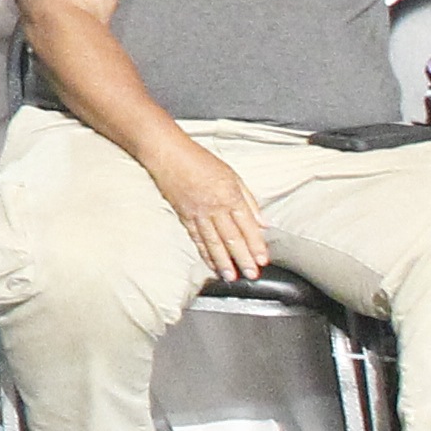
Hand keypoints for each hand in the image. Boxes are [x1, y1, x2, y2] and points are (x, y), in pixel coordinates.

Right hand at [147, 138, 273, 283]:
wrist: (167, 153)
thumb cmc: (199, 160)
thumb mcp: (232, 175)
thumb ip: (249, 200)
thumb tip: (263, 222)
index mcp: (229, 195)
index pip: (247, 225)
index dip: (256, 244)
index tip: (262, 259)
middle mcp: (214, 207)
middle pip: (231, 237)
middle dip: (243, 258)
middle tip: (251, 274)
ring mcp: (197, 213)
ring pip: (213, 242)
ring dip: (223, 261)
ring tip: (231, 276)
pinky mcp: (184, 216)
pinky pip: (196, 238)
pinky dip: (204, 253)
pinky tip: (211, 263)